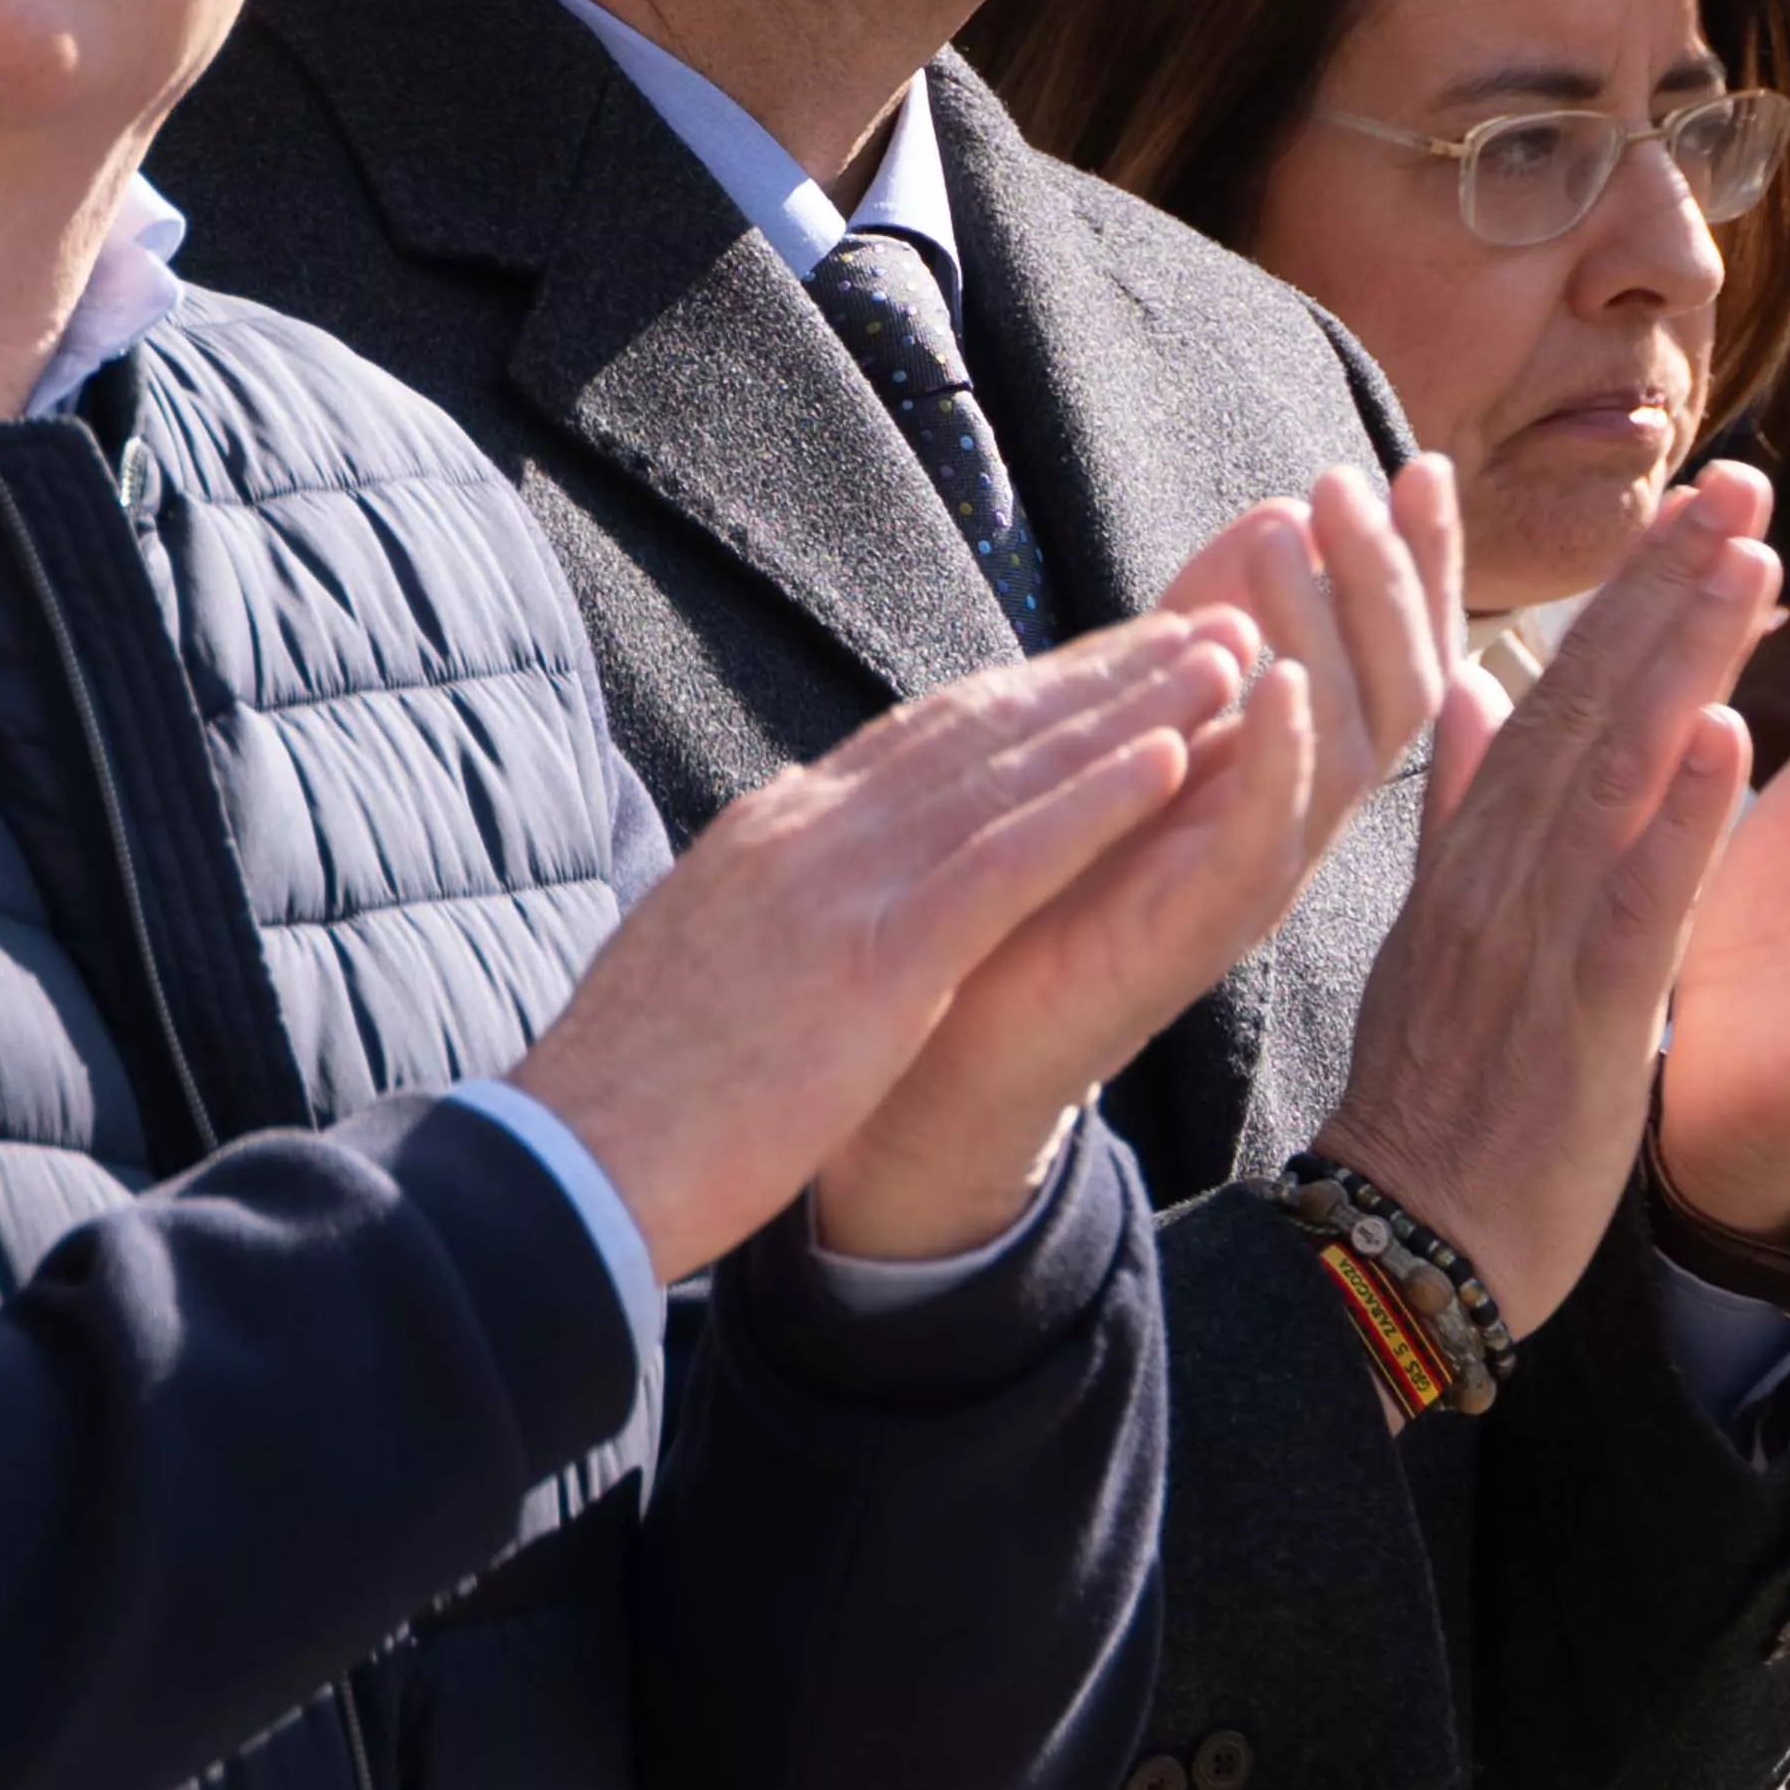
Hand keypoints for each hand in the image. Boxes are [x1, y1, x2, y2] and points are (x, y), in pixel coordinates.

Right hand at [511, 618, 1265, 1277]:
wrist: (562, 1168)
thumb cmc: (623, 1102)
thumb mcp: (691, 970)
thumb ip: (752, 915)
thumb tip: (775, 893)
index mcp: (769, 840)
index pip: (916, 742)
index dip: (1024, 694)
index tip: (1107, 660)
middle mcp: (809, 833)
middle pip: (979, 726)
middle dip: (1098, 671)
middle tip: (1200, 621)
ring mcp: (841, 887)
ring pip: (1013, 768)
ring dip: (1131, 703)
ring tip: (1227, 652)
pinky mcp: (874, 961)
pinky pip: (1009, 862)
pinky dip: (1098, 800)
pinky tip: (1179, 756)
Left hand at [809, 476, 1452, 1258]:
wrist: (947, 1043)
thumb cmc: (1041, 880)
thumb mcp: (1129, 725)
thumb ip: (1192, 634)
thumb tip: (1274, 510)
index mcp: (1284, 777)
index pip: (1386, 655)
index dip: (1416, 564)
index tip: (1421, 462)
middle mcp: (1293, 828)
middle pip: (1401, 692)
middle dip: (1395, 578)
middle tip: (1361, 478)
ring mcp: (1256, 883)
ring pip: (1352, 753)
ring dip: (1333, 634)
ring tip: (1306, 533)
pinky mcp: (1197, 933)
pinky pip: (1267, 842)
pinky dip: (1280, 758)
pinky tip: (1273, 681)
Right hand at [1323, 470, 1779, 1334]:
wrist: (1409, 1235)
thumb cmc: (1436, 1092)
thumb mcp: (1427, 927)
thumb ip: (1454, 804)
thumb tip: (1462, 690)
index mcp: (1473, 849)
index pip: (1558, 690)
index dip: (1628, 592)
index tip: (1694, 502)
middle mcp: (1500, 868)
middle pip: (1589, 700)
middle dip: (1668, 584)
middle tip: (1743, 481)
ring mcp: (1537, 932)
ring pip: (1617, 771)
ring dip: (1688, 658)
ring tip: (1755, 558)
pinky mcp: (1583, 1011)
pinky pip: (1637, 900)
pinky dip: (1683, 817)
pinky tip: (1732, 737)